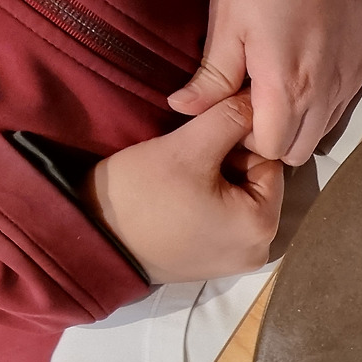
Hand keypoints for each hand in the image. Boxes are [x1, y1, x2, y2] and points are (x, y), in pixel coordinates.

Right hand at [82, 94, 283, 283]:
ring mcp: (238, 261)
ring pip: (240, 200)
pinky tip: (180, 196)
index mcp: (263, 226)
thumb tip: (257, 98)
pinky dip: (209, 203)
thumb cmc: (140, 195)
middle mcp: (260, 250)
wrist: (91, 240)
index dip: (239, 141)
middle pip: (257, 184)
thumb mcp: (188, 148)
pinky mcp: (216, 263)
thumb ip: (230, 118)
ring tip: (181, 176)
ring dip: (217, 180)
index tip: (204, 137)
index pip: (270, 163)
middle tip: (189, 156)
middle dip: (229, 163)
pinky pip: (225, 221)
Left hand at [168, 0, 361, 165]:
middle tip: (251, 107)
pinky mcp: (360, 70)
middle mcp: (324, 94)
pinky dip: (318, 108)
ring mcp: (347, 83)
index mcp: (287, 87)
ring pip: (321, 134)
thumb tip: (183, 108)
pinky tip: (300, 79)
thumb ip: (211, 77)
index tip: (232, 112)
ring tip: (275, 93)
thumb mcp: (226, 22)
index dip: (246, 139)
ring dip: (297, 125)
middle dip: (273, 139)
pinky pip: (339, 110)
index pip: (271, 148)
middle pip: (298, 150)